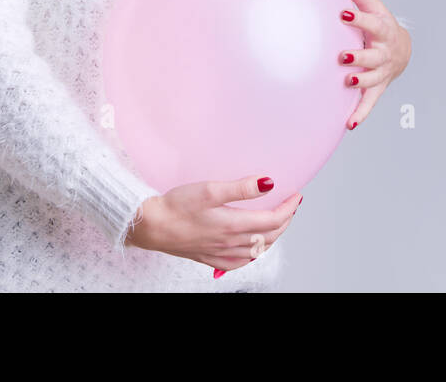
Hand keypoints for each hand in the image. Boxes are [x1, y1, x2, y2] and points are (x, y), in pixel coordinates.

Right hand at [124, 175, 302, 274]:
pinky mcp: (209, 258)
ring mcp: (220, 253)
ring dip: (272, 236)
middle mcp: (230, 243)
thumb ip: (240, 188)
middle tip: (291, 206)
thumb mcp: (209, 190)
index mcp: (233, 226)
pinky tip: (251, 247)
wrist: (149, 226)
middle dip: (285, 221)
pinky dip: (253, 253)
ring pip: (257, 250)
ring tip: (277, 222)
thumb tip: (268, 183)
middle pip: (269, 236)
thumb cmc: (175, 206)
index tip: (296, 195)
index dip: (289, 208)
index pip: (273, 220)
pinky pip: (240, 262)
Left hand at [338, 0, 411, 128]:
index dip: (358, 18)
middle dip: (359, 57)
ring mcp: (381, 73)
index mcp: (384, 31)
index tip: (343, 14)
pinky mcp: (377, 88)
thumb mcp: (377, 9)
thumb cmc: (382, 26)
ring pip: (372, 79)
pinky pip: (370, 103)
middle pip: (374, 56)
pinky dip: (361, 114)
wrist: (402, 49)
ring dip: (360, 82)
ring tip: (347, 81)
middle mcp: (384, 54)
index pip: (372, 23)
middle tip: (343, 56)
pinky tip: (349, 124)